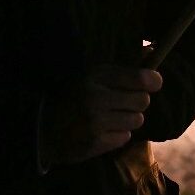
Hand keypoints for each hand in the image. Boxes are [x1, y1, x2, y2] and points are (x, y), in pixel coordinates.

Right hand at [39, 64, 163, 167]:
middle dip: (137, 102)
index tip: (153, 83)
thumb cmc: (72, 97)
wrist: (41, 129)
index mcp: (94, 77)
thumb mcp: (91, 75)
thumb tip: (153, 51)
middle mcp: (95, 98)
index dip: (153, 81)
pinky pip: (125, 137)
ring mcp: (94, 122)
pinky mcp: (94, 143)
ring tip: (110, 118)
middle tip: (123, 103)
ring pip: (137, 120)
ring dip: (128, 120)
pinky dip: (117, 135)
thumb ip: (122, 67)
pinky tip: (101, 131)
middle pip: (143, 101)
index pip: (141, 78)